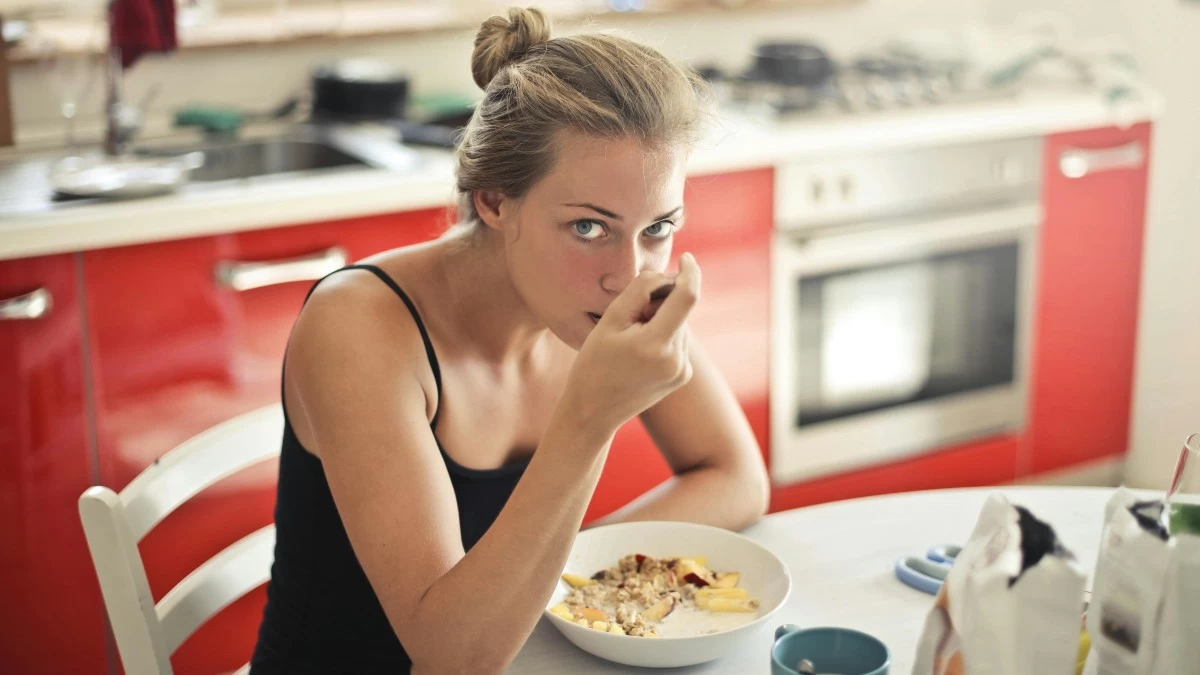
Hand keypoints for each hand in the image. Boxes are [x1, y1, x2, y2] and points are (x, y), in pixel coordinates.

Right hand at [561, 253, 701, 434]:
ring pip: (680, 325)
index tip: (687, 258)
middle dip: (662, 302)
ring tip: (631, 340)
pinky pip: (678, 342)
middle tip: (631, 318)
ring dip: (662, 320)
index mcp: (656, 344)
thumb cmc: (594, 363)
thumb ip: (641, 290)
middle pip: (681, 311)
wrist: (593, 411)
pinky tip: (640, 353)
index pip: (687, 296)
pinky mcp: (682, 376)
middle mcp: (676, 359)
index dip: (689, 273)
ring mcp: (682, 370)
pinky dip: (663, 336)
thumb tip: (666, 275)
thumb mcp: (610, 320)